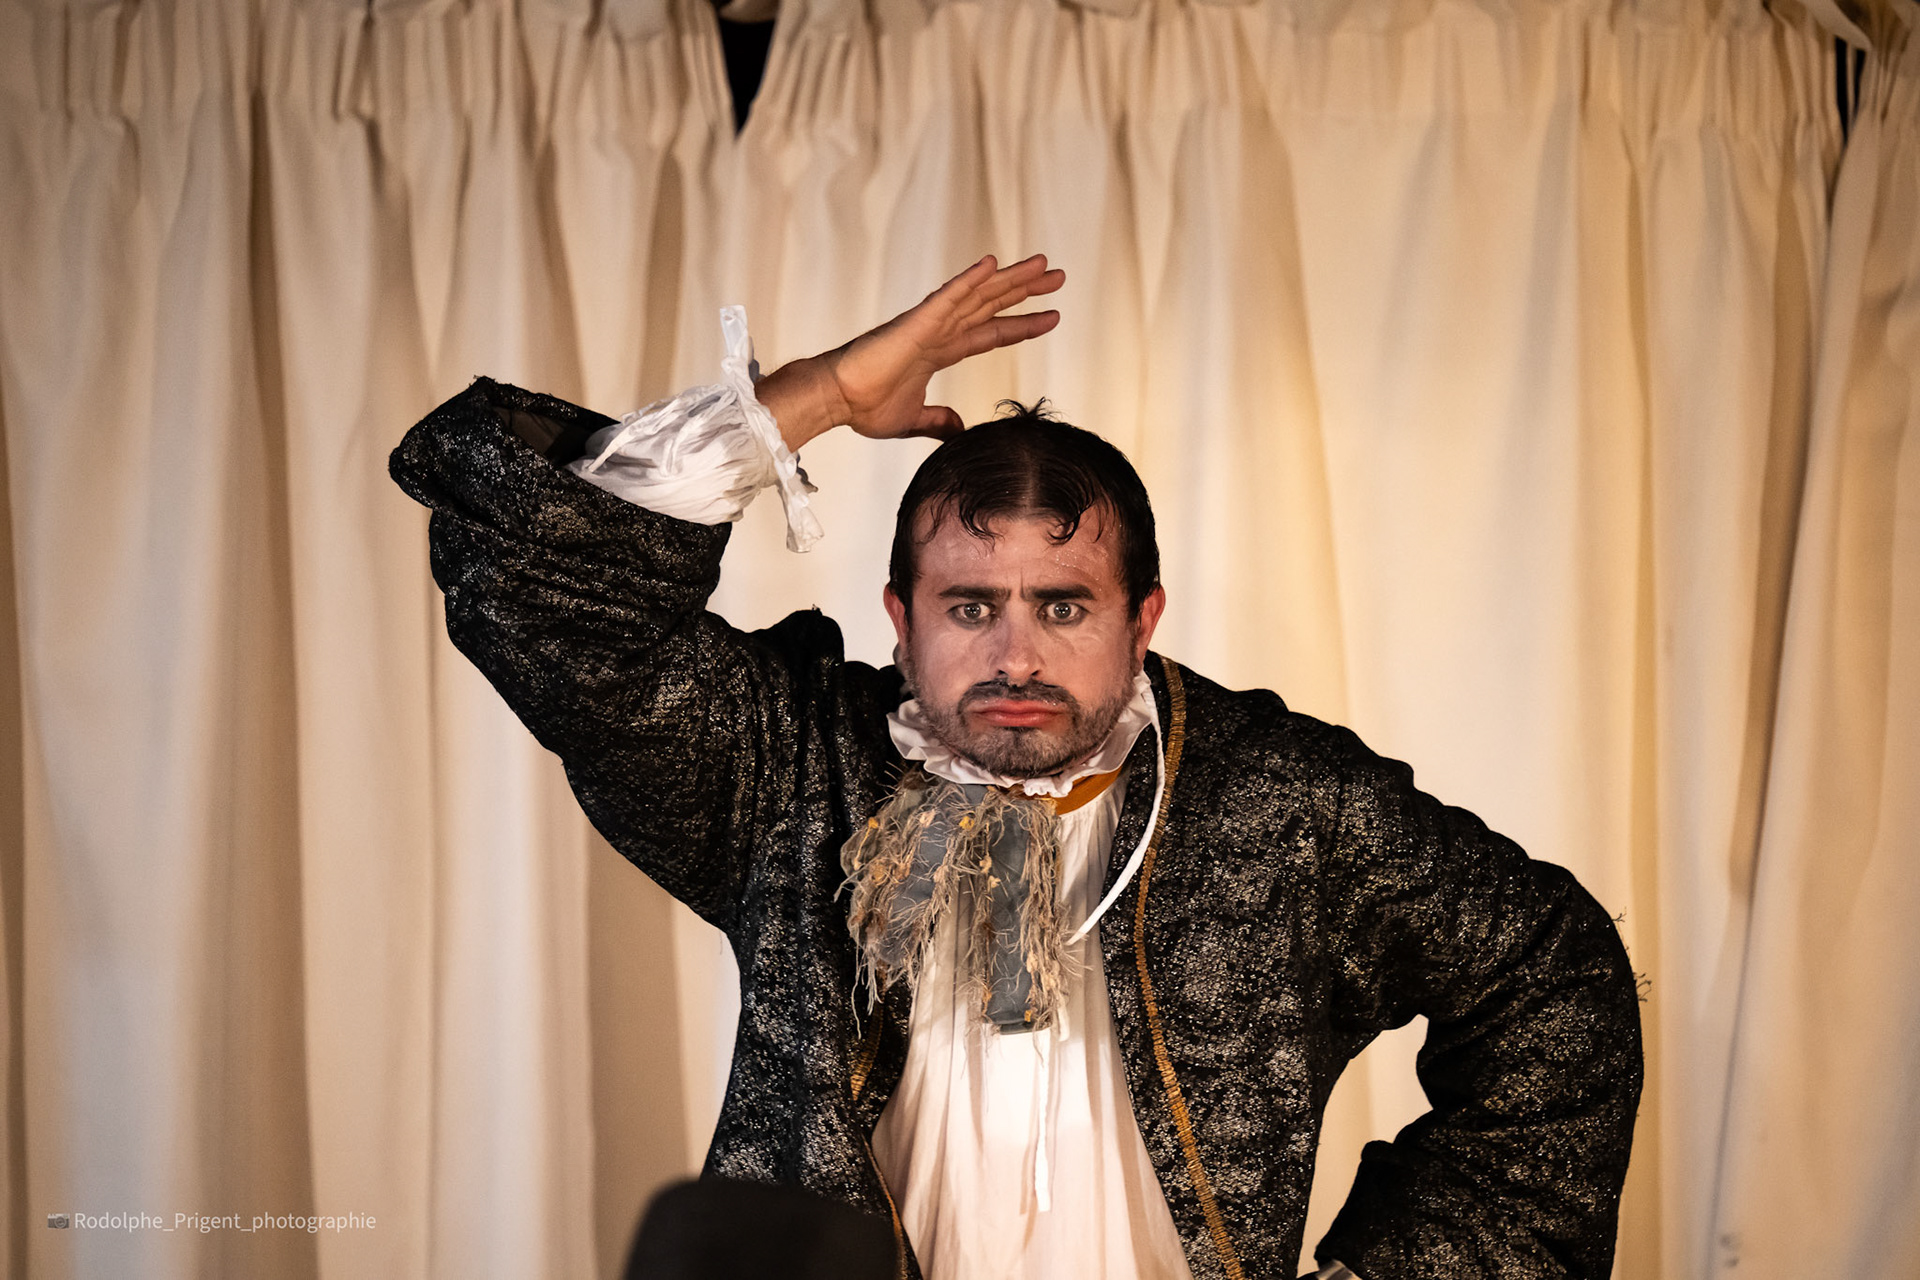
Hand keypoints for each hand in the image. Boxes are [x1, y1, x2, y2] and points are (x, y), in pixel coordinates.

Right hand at [757, 255, 1064, 451]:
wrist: (836, 401)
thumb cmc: (863, 407)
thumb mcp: (914, 420)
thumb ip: (938, 421)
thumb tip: (959, 428)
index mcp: (939, 351)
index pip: (990, 333)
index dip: (1021, 325)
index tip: (1051, 318)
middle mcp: (938, 331)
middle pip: (991, 305)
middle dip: (1025, 291)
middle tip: (1059, 275)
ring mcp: (928, 324)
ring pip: (978, 294)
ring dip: (1010, 279)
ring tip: (1044, 264)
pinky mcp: (915, 323)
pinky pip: (948, 296)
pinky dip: (970, 280)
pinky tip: (993, 264)